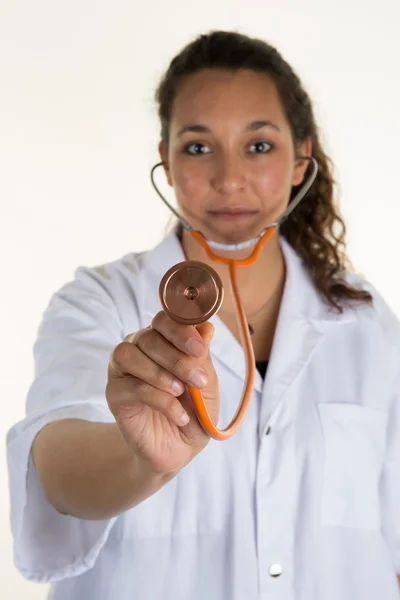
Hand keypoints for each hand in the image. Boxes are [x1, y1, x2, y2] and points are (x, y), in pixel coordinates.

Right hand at [106, 311, 218, 476]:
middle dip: (176, 358)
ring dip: (161, 374)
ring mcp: (123, 369)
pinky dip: (160, 400)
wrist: (180, 449)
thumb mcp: (207, 384)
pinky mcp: (115, 394)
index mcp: (164, 339)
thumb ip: (202, 357)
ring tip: (182, 393)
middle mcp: (140, 348)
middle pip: (148, 336)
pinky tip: (178, 414)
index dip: (181, 330)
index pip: (164, 319)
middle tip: (198, 380)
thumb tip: (206, 327)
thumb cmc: (194, 410)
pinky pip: (132, 387)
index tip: (199, 349)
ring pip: (131, 355)